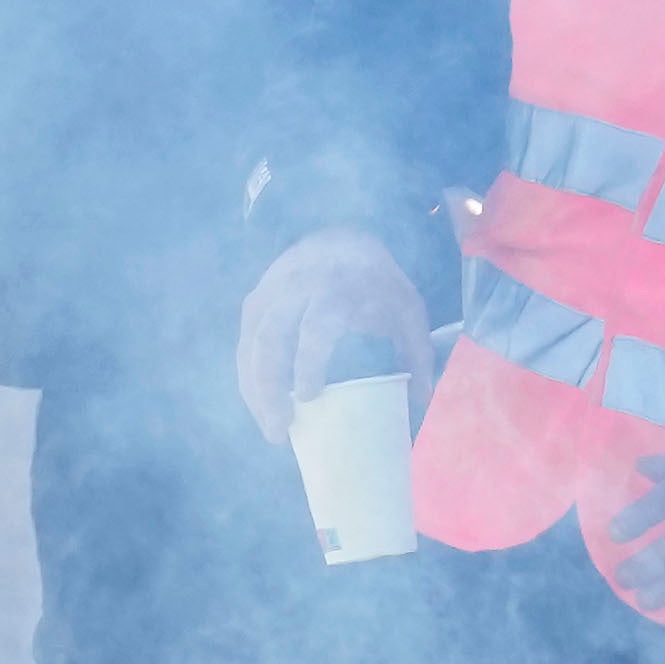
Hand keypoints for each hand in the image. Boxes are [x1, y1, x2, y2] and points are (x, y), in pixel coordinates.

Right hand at [233, 235, 429, 442]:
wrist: (342, 233)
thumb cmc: (377, 280)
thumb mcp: (406, 308)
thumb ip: (416, 351)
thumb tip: (420, 400)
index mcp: (337, 288)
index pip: (315, 327)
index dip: (308, 363)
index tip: (307, 397)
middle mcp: (295, 288)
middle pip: (269, 338)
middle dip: (268, 387)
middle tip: (280, 430)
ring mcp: (269, 292)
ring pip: (249, 344)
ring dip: (253, 389)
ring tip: (270, 427)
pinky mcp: (254, 300)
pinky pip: (244, 342)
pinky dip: (248, 377)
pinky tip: (260, 404)